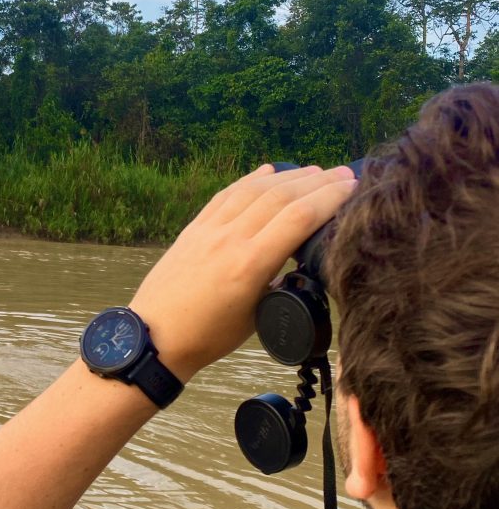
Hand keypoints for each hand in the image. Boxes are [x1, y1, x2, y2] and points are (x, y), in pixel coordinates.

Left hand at [130, 164, 357, 381]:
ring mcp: (210, 229)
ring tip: (315, 171)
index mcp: (250, 264)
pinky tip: (268, 171)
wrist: (155, 337)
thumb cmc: (207, 336)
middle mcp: (230, 238)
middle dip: (318, 181)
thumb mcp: (257, 315)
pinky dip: (250, 180)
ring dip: (289, 176)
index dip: (331, 198)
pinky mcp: (194, 228)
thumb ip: (278, 281)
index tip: (353, 187)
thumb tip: (295, 260)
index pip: (299, 218)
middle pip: (282, 197)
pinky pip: (227, 195)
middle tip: (345, 173)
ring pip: (255, 190)